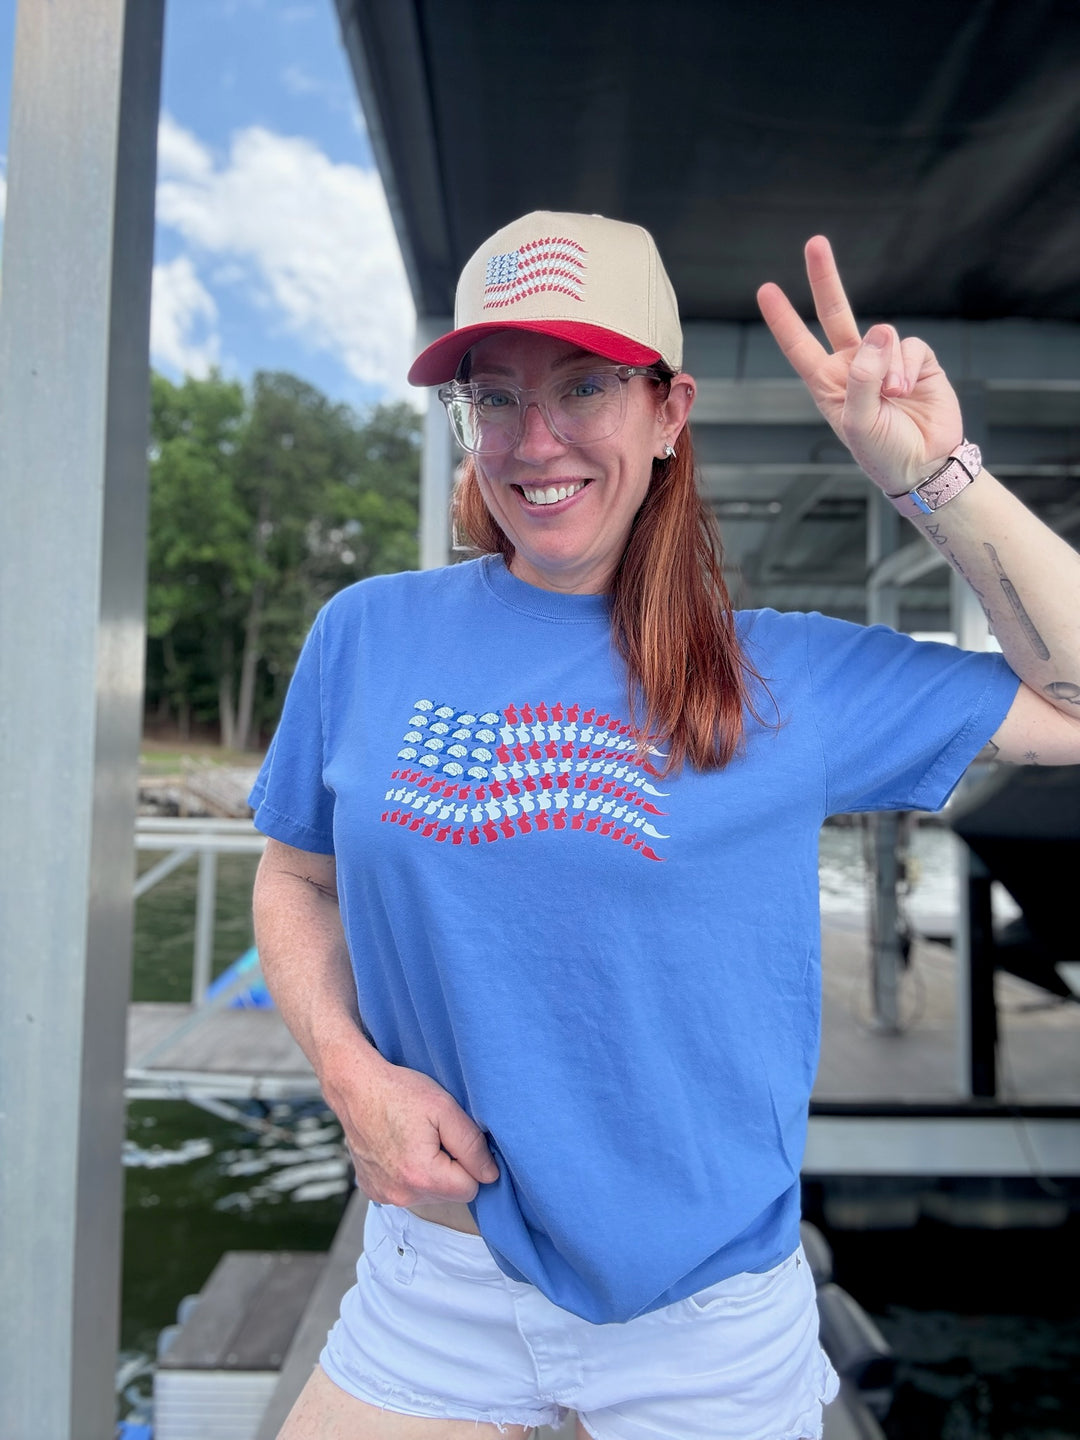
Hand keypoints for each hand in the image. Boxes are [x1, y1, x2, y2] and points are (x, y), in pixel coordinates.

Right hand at [322, 1046, 499, 1206]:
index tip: (453, 1137)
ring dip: (429, 1172)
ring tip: (415, 1138)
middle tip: (433, 1134)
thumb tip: (491, 1175)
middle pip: (448, 1194)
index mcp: (422, 1176)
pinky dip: (407, 1173)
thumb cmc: (400, 1092)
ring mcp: (383, 1194)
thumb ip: (473, 1145)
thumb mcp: (445, 1108)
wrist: (355, 1087)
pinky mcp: (372, 1189)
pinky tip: (399, 1147)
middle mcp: (401, 1194)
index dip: (469, 1161)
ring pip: (427, 1194)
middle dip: (450, 1168)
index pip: (470, 1188)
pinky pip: (404, 1190)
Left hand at [756, 236, 964, 493]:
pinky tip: (908, 389)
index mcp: (828, 384)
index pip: (799, 345)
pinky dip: (908, 366)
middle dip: (825, 278)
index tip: (766, 289)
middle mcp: (854, 367)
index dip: (783, 318)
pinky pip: (911, 345)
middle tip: (815, 243)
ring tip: (894, 396)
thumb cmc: (883, 453)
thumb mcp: (859, 422)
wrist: (926, 466)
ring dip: (888, 365)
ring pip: (883, 335)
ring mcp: (885, 361)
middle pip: (836, 313)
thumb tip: (880, 331)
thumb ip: (863, 377)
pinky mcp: (917, 361)